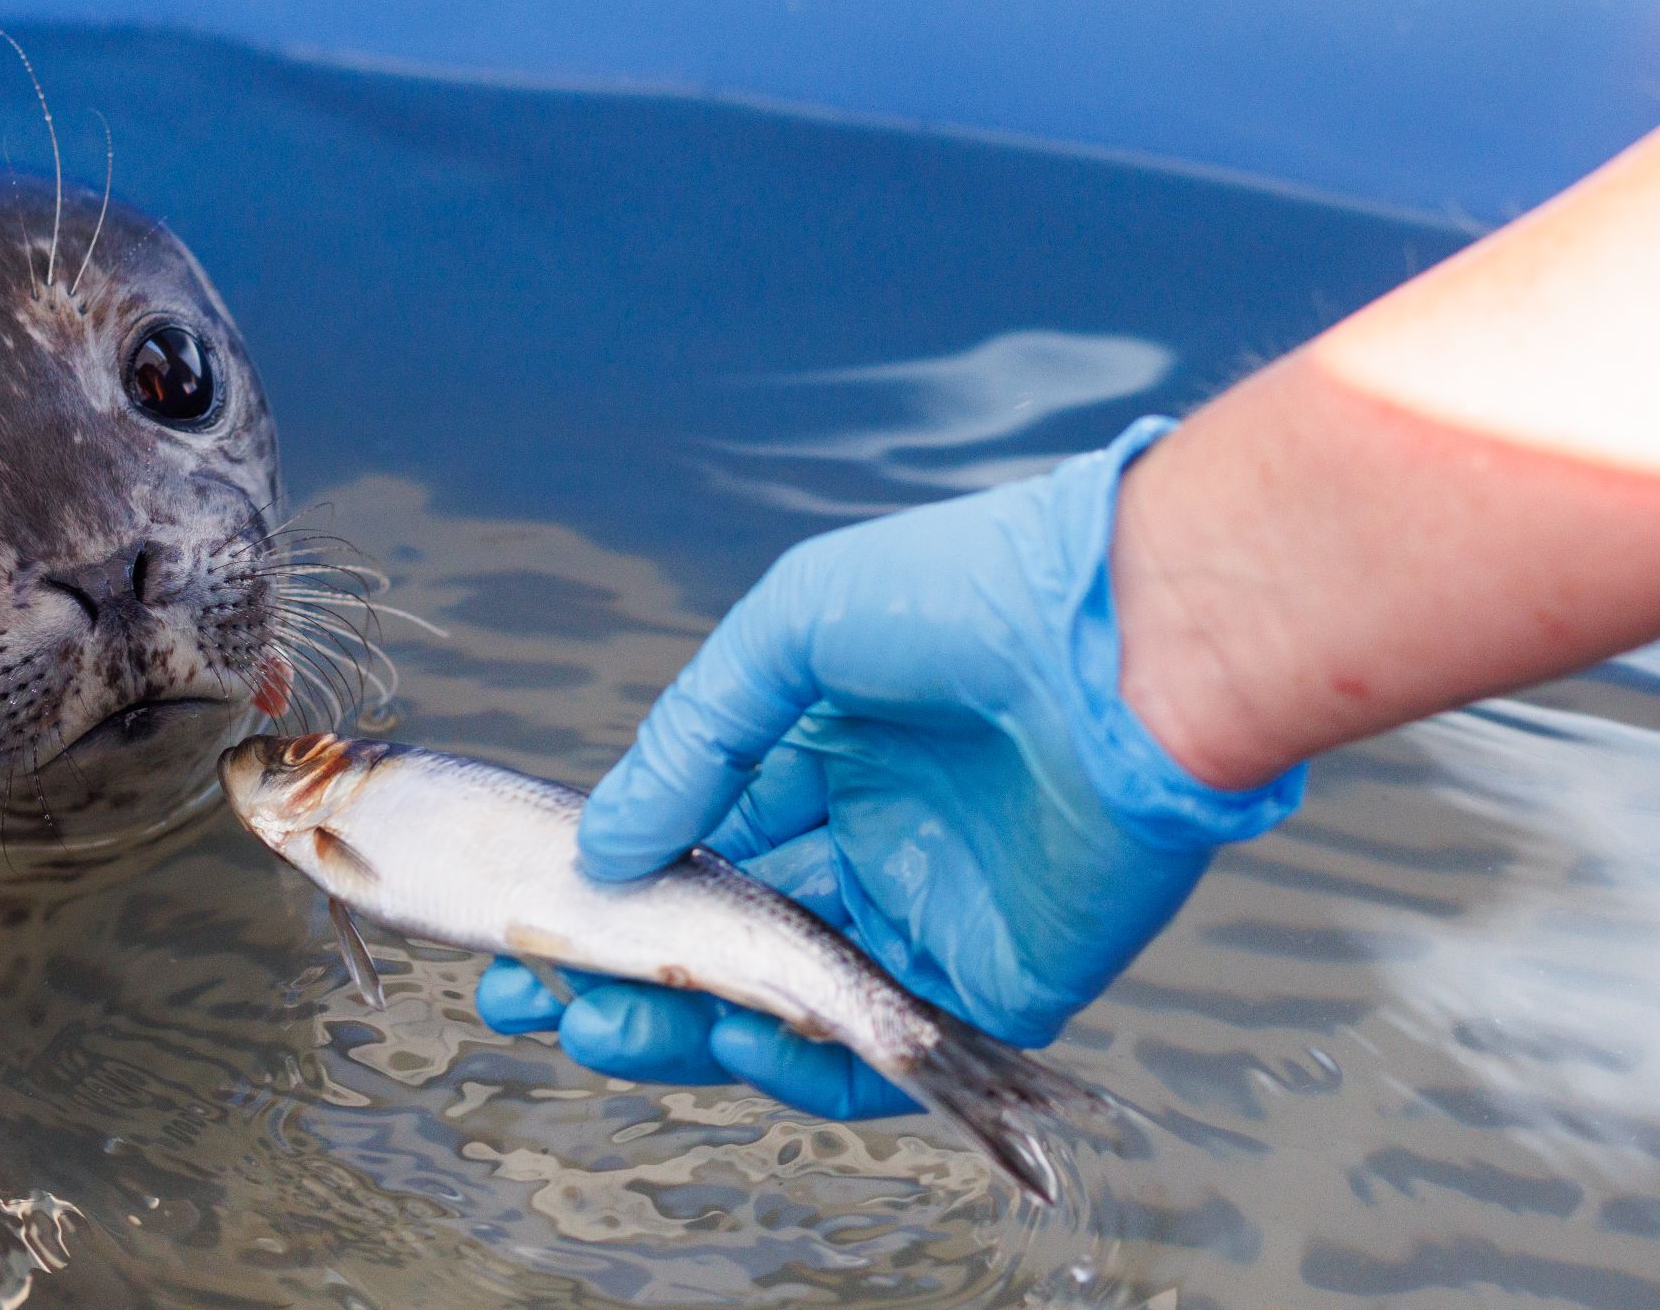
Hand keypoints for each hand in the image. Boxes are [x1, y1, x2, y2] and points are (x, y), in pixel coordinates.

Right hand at [475, 417, 1305, 1118]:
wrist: (1130, 636)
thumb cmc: (970, 597)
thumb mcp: (787, 635)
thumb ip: (691, 745)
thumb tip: (605, 849)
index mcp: (825, 755)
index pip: (699, 848)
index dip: (612, 893)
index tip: (528, 928)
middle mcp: (870, 840)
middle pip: (728, 940)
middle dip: (624, 979)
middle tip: (530, 1004)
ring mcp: (930, 913)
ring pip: (789, 1006)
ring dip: (689, 1030)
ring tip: (599, 1031)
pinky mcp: (996, 978)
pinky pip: (885, 1053)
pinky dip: (804, 1063)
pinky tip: (733, 1036)